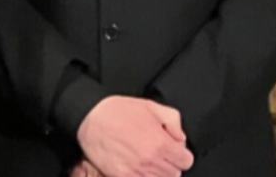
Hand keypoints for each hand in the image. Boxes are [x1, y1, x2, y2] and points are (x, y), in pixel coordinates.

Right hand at [76, 96, 191, 176]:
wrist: (89, 117)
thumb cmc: (117, 111)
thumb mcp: (150, 106)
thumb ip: (173, 120)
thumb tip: (180, 138)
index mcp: (161, 142)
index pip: (186, 161)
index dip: (181, 154)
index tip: (173, 151)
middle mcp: (151, 159)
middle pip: (175, 173)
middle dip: (170, 164)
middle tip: (158, 154)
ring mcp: (136, 170)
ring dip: (157, 173)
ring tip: (147, 161)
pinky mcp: (122, 176)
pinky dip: (143, 176)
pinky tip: (137, 168)